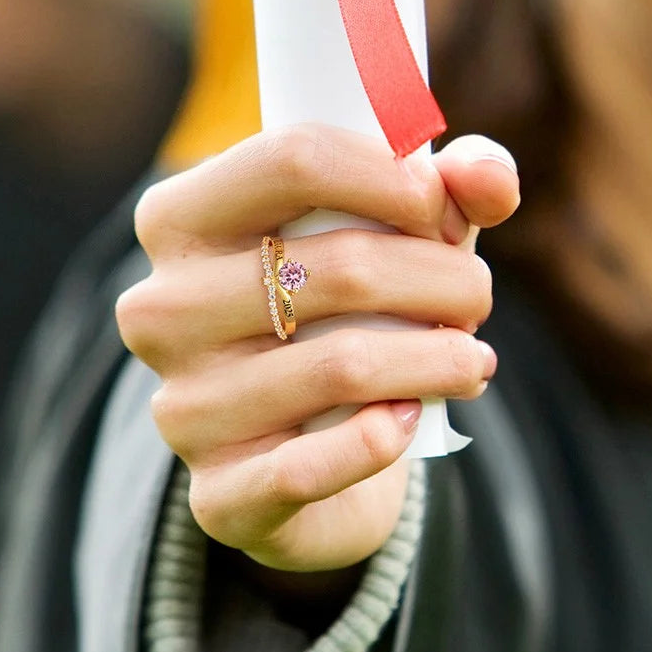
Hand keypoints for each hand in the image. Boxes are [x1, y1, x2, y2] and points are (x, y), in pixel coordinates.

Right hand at [116, 125, 519, 571]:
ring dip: (441, 360)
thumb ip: (442, 187)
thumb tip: (490, 179)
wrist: (290, 447)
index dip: (396, 179)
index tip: (449, 213)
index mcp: (179, 220)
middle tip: (476, 296)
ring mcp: (183, 406)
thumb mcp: (382, 234)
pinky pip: (310, 467)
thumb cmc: (338, 316)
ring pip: (344, 365)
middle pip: (340, 267)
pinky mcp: (217, 492)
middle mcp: (161, 310)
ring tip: (472, 360)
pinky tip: (409, 419)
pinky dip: (380, 441)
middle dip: (445, 279)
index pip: (291, 159)